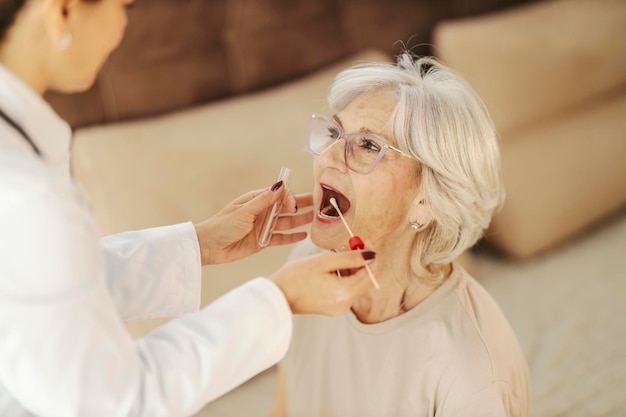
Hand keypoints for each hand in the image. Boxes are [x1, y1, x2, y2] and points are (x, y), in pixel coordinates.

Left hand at [194, 182, 313, 264]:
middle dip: (302, 206)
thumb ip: (264, 200)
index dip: (290, 198)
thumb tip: (280, 185)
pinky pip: (281, 238)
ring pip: (286, 222)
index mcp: (257, 200)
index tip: (294, 206)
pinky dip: (291, 237)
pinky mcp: (263, 241)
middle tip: (320, 204)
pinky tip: (304, 235)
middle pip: (286, 207)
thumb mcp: (244, 211)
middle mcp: (263, 212)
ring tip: (317, 220)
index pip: (280, 195)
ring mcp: (263, 226)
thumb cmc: (222, 225)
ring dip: (300, 221)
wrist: (208, 247)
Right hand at [270, 249, 375, 315]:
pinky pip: (346, 289)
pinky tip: (331, 267)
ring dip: (350, 267)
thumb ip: (350, 257)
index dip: (370, 255)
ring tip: (336, 254)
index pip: (370, 273)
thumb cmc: (295, 277)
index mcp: (345, 293)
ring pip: (355, 284)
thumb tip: (371, 254)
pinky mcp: (333, 308)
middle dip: (359, 261)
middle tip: (349, 245)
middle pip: (364, 279)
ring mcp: (339, 308)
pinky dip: (343, 276)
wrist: (277, 296)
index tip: (365, 241)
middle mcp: (346, 304)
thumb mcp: (324, 261)